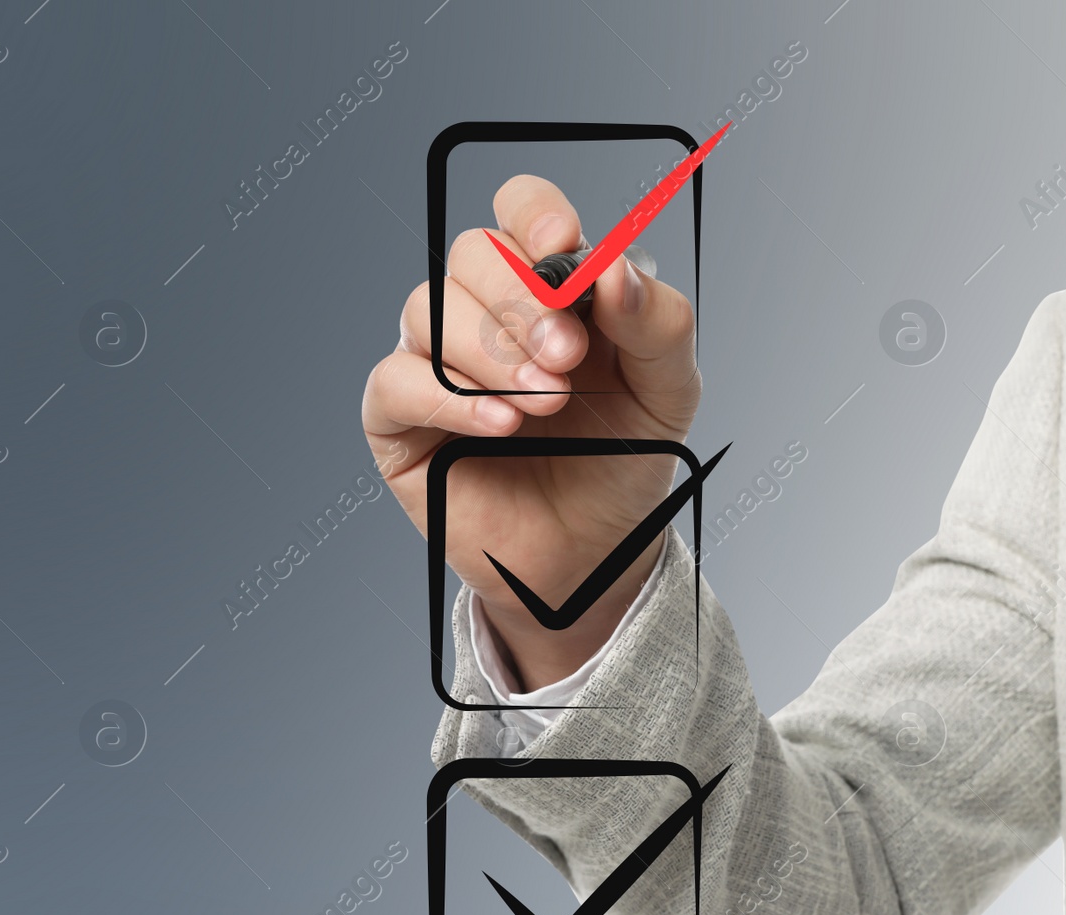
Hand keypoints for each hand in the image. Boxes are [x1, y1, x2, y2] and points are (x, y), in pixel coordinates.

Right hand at [362, 175, 699, 689]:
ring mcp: (436, 360)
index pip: (522, 211)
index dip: (535, 215)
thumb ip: (658, 323)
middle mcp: (486, 310)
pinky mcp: (400, 418)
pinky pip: (397, 379)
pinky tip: (501, 426)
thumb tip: (614, 269)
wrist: (595, 552)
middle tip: (568, 357)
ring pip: (429, 308)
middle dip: (523, 299)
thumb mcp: (668, 391)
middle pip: (473, 252)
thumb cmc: (623, 461)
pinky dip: (451, 398)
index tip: (565, 249)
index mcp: (550, 286)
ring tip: (545, 403)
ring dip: (493, 351)